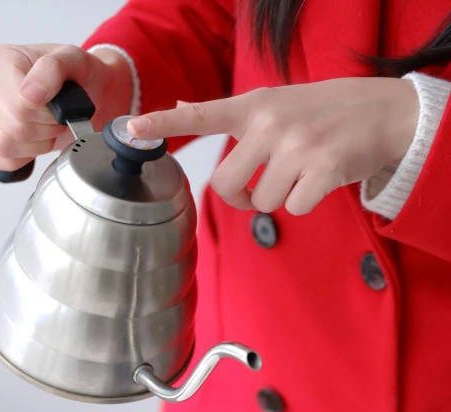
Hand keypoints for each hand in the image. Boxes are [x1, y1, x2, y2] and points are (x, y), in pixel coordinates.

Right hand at [0, 44, 131, 172]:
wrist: (83, 90)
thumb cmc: (74, 75)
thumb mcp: (73, 58)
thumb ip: (52, 68)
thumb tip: (32, 94)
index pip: (19, 104)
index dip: (47, 112)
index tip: (59, 105)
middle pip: (15, 128)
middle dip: (47, 128)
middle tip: (58, 116)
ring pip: (7, 146)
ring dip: (38, 143)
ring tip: (48, 126)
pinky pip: (3, 161)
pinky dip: (26, 158)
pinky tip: (36, 140)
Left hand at [128, 78, 418, 214]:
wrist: (382, 112)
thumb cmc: (325, 112)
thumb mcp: (276, 102)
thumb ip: (232, 113)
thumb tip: (184, 106)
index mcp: (254, 106)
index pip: (200, 115)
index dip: (162, 124)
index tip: (130, 128)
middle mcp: (270, 123)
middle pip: (227, 186)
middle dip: (243, 197)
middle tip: (264, 186)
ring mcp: (296, 145)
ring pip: (263, 202)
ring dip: (281, 198)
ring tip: (303, 172)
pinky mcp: (323, 168)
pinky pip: (295, 207)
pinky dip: (308, 203)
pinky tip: (321, 179)